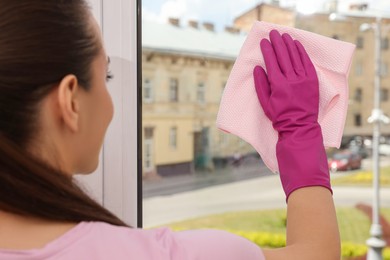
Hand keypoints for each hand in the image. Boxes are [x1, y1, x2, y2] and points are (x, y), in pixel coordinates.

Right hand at [253, 30, 330, 199]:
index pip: (271, 62)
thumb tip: (258, 68)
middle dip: (277, 42)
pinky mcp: (313, 81)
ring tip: (284, 35)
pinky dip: (302, 52)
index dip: (267, 50)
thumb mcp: (265, 103)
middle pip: (283, 55)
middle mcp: (291, 79)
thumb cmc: (279, 117)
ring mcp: (304, 80)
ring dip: (289, 44)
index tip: (263, 41)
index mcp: (278, 85)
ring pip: (295, 56)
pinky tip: (297, 45)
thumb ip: (260, 85)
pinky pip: (307, 63)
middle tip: (273, 33)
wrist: (299, 128)